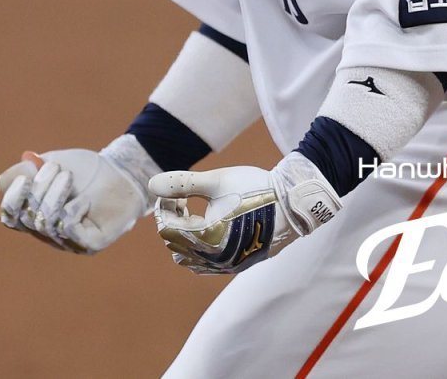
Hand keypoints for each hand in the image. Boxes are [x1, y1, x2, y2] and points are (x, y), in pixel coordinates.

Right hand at [0, 134, 158, 254]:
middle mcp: (49, 234)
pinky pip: (69, 229)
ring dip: (55, 194)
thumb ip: (26, 171)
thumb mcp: (51, 164)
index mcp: (36, 216)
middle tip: (56, 168)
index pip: (11, 217)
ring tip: (68, 176)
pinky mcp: (90, 244)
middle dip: (39, 188)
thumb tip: (1, 183)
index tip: (24, 177)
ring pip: (46, 222)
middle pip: (28, 217)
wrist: (121, 173)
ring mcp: (70, 242)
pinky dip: (72, 209)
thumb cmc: (86, 171)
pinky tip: (83, 200)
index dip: (12, 199)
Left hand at [149, 153, 340, 275]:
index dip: (164, 208)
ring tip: (194, 212)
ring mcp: (229, 266)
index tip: (172, 192)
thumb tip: (151, 185)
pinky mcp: (239, 266)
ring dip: (184, 236)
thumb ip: (181, 183)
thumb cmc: (255, 188)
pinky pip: (206, 265)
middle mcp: (216, 259)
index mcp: (208, 238)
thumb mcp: (216, 181)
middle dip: (172, 220)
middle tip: (182, 198)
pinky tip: (207, 225)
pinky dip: (198, 248)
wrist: (294, 204)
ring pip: (189, 259)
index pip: (167, 229)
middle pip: (174, 245)